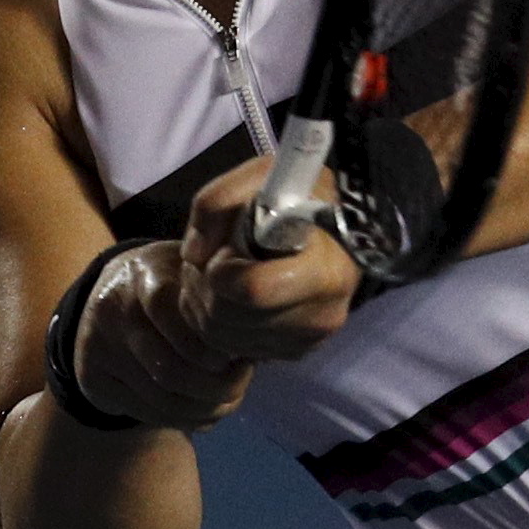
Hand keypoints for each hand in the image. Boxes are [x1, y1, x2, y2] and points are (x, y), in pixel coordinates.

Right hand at [67, 241, 247, 431]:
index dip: (211, 347)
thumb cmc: (172, 284)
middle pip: (170, 370)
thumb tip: (263, 350)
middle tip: (242, 383)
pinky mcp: (92, 378)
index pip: (172, 315)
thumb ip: (222, 303)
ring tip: (229, 400)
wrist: (111, 293)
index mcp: (143, 275)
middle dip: (218, 387)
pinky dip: (184, 420)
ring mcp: (97, 346)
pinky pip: (146, 413)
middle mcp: (112, 309)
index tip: (240, 357)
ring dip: (206, 410)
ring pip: (162, 399)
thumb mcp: (195, 273)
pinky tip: (204, 412)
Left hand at [179, 164, 359, 366]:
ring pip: (222, 339)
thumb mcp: (261, 177)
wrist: (335, 226)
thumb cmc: (298, 196)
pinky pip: (233, 349)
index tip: (226, 250)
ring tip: (218, 273)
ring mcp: (310, 338)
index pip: (252, 291)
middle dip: (206, 286)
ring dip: (204, 305)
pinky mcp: (296, 352)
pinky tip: (231, 295)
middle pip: (228, 318)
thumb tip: (194, 253)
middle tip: (213, 260)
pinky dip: (219, 323)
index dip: (222, 271)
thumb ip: (217, 200)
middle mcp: (323, 313)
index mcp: (324, 270)